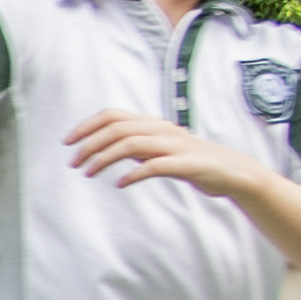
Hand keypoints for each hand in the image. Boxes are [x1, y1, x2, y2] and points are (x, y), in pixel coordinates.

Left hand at [66, 107, 266, 199]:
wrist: (233, 172)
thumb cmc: (191, 161)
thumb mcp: (159, 149)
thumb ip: (136, 144)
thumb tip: (106, 146)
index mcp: (153, 124)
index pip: (113, 115)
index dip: (87, 126)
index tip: (68, 142)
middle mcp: (161, 130)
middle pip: (117, 128)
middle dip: (89, 144)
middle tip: (73, 163)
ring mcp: (174, 146)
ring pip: (131, 144)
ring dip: (104, 158)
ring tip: (89, 173)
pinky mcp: (185, 164)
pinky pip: (154, 166)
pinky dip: (134, 174)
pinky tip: (120, 184)